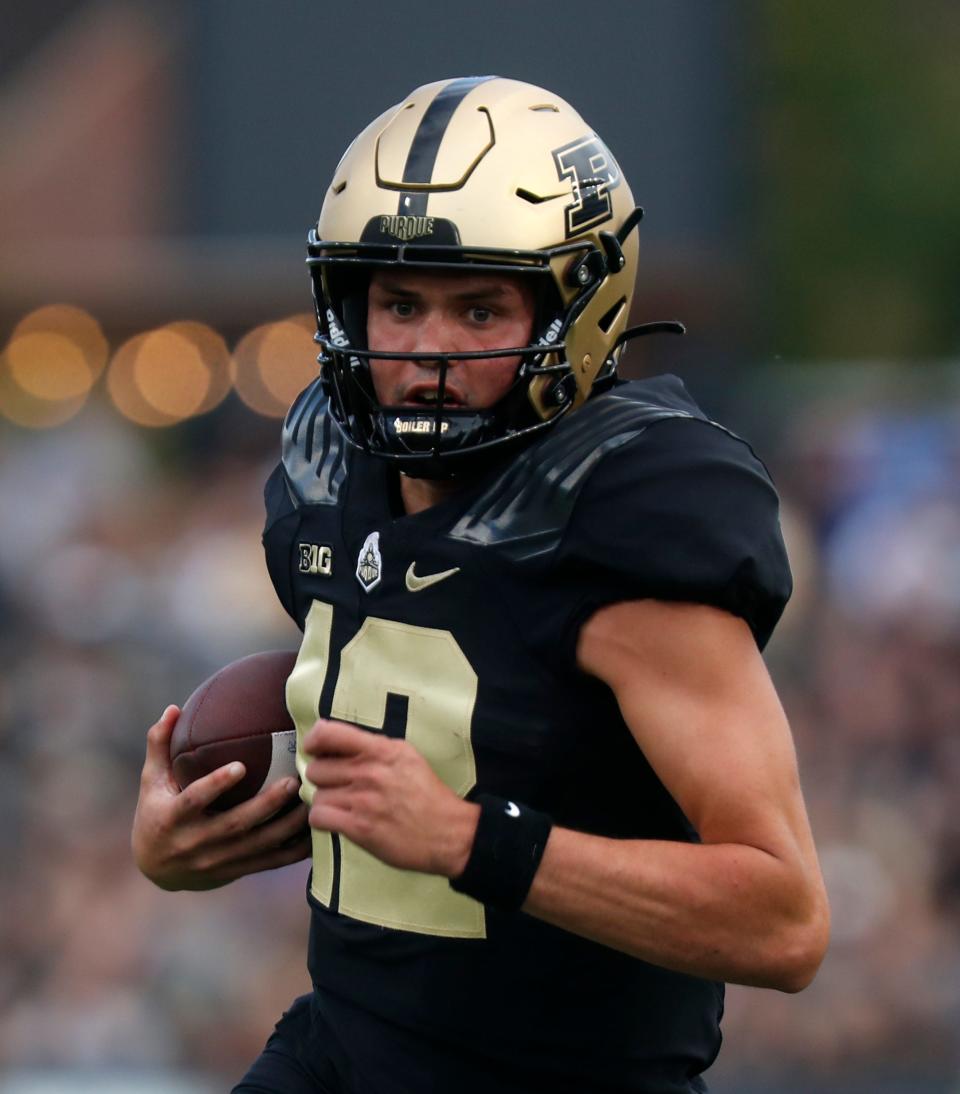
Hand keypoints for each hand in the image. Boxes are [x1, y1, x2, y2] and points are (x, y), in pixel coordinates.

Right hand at [131, 705, 310, 890]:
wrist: (158, 870)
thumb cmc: (156, 813)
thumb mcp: (151, 782)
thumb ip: (159, 745)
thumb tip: (173, 708)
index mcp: (171, 819)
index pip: (193, 802)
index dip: (215, 786)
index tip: (240, 766)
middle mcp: (194, 843)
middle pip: (235, 825)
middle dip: (266, 805)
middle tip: (293, 781)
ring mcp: (217, 861)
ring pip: (258, 845)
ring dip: (288, 826)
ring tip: (312, 801)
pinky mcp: (236, 870)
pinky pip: (270, 862)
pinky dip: (294, 850)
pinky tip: (315, 832)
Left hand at [303, 718, 478, 877]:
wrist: (447, 832)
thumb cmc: (426, 793)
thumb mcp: (406, 756)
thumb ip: (374, 747)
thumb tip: (339, 743)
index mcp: (381, 749)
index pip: (329, 734)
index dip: (314, 741)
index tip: (317, 750)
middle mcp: (369, 771)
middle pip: (316, 768)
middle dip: (324, 778)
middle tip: (339, 786)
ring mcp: (363, 800)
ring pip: (316, 794)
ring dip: (326, 802)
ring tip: (343, 807)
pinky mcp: (358, 827)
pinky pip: (319, 817)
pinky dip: (324, 821)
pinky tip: (338, 821)